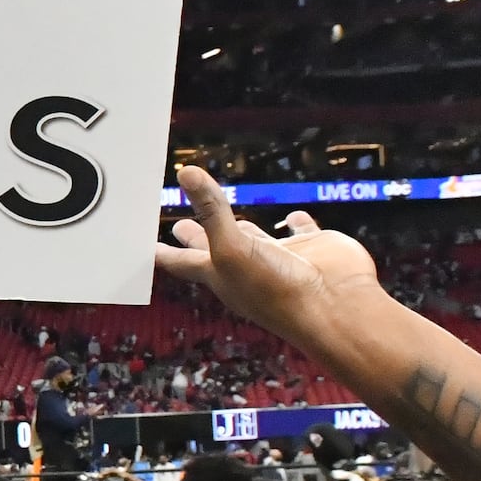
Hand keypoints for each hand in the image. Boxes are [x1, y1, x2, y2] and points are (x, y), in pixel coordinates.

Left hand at [154, 168, 382, 348]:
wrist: (335, 307)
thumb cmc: (277, 288)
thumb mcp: (233, 247)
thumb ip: (211, 210)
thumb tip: (185, 172)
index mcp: (220, 275)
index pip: (182, 261)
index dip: (164, 253)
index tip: (145, 248)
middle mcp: (248, 268)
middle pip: (214, 249)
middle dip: (196, 238)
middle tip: (179, 226)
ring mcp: (280, 258)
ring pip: (255, 239)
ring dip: (242, 229)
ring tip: (230, 218)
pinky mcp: (312, 248)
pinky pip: (301, 231)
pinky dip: (296, 222)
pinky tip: (294, 216)